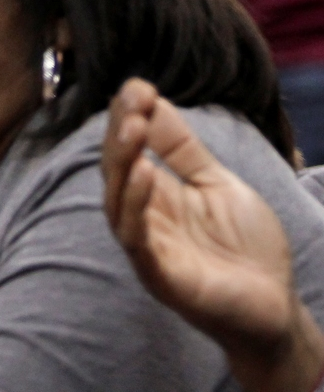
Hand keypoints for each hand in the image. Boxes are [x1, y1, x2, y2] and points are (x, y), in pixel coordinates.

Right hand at [103, 79, 323, 391]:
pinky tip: (144, 174)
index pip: (129, 151)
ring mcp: (149, 247)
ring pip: (117, 203)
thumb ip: (184, 148)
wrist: (277, 306)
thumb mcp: (217, 183)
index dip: (128, 119)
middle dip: (119, 135)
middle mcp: (143, 218)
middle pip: (116, 172)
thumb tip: (154, 99)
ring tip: (133, 128)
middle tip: (131, 101)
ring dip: (122, 164)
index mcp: (154, 195)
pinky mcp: (159, 276)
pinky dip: (134, 206)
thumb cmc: (246, 249)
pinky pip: (136, 239)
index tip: (137, 87)